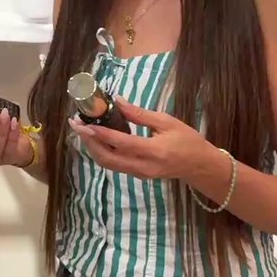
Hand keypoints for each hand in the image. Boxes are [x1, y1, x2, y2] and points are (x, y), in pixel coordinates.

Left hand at [68, 96, 219, 183]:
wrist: (200, 166)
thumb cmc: (187, 140)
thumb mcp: (166, 122)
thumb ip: (140, 114)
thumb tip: (117, 100)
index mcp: (153, 151)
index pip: (121, 143)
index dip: (101, 134)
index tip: (84, 124)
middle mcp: (143, 166)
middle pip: (108, 159)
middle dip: (89, 143)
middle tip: (76, 125)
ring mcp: (139, 174)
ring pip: (109, 164)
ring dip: (93, 148)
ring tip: (82, 131)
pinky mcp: (138, 175)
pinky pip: (115, 165)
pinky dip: (102, 152)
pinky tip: (97, 139)